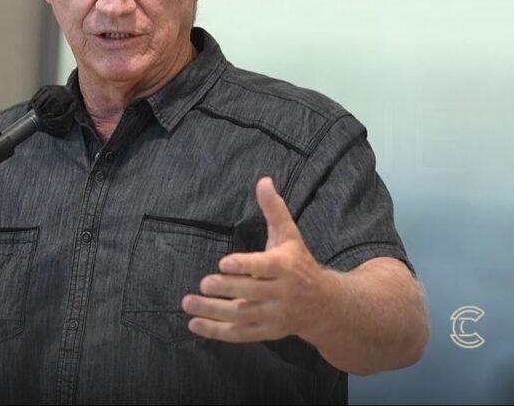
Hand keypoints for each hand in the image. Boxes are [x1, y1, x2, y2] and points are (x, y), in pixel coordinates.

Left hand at [181, 177, 337, 343]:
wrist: (326, 306)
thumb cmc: (300, 264)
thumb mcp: (289, 236)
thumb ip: (274, 210)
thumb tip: (263, 180)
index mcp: (285, 267)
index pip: (265, 267)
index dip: (245, 266)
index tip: (223, 263)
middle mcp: (281, 293)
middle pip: (251, 292)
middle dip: (227, 289)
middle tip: (203, 284)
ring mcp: (273, 315)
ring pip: (242, 315)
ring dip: (213, 312)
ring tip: (188, 303)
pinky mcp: (266, 331)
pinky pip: (240, 334)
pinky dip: (217, 332)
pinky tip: (195, 325)